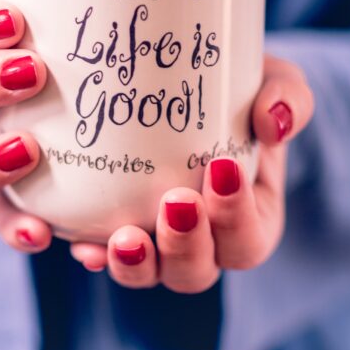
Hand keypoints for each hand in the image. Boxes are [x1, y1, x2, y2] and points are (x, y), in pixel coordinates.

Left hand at [0, 0, 313, 286]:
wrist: (188, 77)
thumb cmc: (238, 87)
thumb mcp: (274, 83)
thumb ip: (287, 98)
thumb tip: (273, 120)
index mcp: (245, 219)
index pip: (247, 241)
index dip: (236, 219)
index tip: (219, 171)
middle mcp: (197, 241)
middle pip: (193, 272)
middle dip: (184, 247)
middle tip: (172, 203)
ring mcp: (147, 238)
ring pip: (141, 273)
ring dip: (132, 264)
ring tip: (118, 238)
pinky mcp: (99, 222)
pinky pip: (88, 251)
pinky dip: (77, 249)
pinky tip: (61, 238)